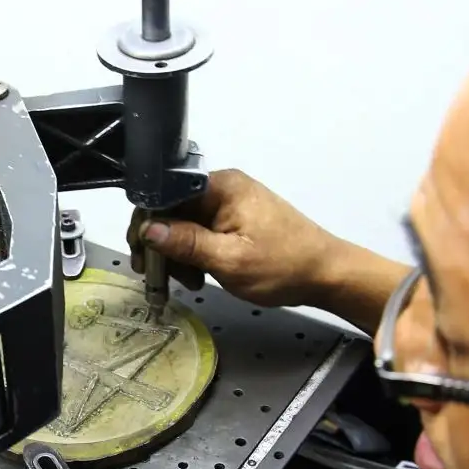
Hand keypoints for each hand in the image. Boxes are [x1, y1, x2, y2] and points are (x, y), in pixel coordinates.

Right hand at [128, 169, 345, 307]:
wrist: (326, 274)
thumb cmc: (283, 266)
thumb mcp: (229, 260)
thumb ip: (186, 243)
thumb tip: (147, 229)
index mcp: (221, 186)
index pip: (165, 195)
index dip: (146, 225)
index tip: (142, 257)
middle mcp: (223, 187)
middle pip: (172, 210)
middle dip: (163, 245)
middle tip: (162, 278)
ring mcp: (231, 202)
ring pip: (185, 224)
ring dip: (179, 254)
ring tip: (190, 282)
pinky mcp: (236, 218)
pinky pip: (202, 231)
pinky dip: (196, 253)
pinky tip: (201, 275)